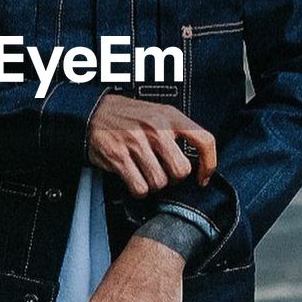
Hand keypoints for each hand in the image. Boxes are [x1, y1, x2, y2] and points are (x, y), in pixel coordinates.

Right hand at [87, 94, 215, 195]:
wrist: (93, 111)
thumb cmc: (129, 116)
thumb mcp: (159, 113)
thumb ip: (178, 132)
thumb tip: (198, 161)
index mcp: (170, 116)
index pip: (204, 141)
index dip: (209, 164)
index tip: (203, 177)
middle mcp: (156, 128)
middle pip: (181, 171)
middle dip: (173, 179)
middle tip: (164, 172)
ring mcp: (136, 143)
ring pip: (160, 182)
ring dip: (153, 184)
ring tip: (145, 173)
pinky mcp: (119, 157)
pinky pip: (140, 188)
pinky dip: (138, 190)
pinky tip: (134, 179)